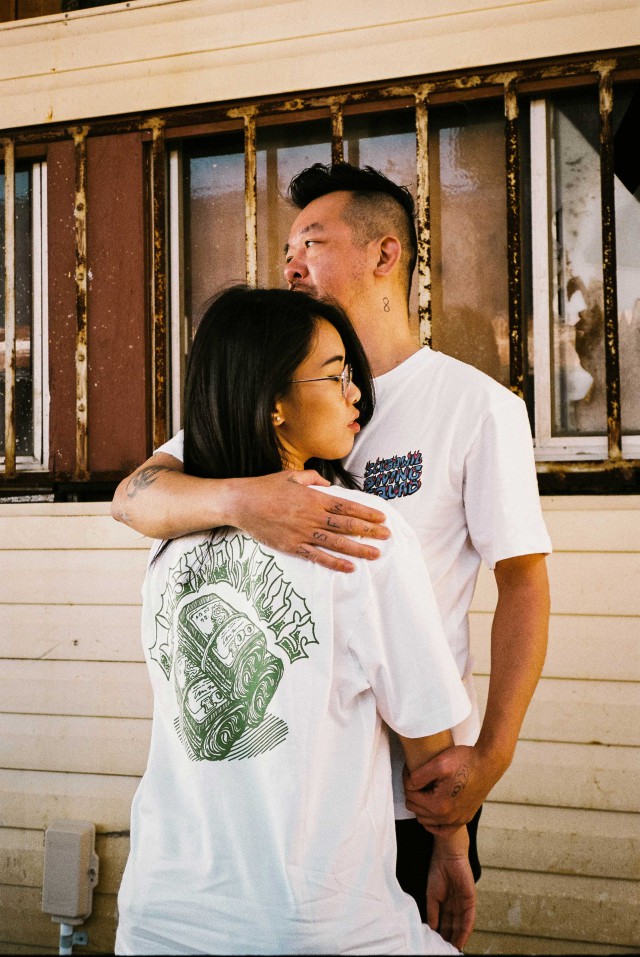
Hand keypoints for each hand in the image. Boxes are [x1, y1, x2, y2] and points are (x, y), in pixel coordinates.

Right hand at [233, 469, 389, 571]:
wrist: (241, 503)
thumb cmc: (265, 487)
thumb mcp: (290, 475)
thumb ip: (312, 478)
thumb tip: (328, 484)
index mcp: (313, 498)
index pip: (346, 506)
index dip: (366, 513)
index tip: (381, 518)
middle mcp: (311, 516)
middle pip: (346, 525)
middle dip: (368, 531)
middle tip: (387, 536)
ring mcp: (302, 533)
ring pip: (335, 543)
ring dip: (357, 549)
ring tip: (375, 554)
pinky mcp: (292, 546)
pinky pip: (317, 557)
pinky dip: (333, 563)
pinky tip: (348, 567)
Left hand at [404, 744, 503, 832]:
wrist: (488, 763)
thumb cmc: (465, 760)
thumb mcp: (438, 763)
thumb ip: (418, 776)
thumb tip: (408, 785)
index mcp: (439, 805)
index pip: (410, 795)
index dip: (407, 779)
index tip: (411, 769)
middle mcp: (448, 818)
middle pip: (415, 808)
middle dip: (413, 792)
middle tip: (419, 778)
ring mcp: (458, 820)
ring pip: (425, 819)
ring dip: (422, 805)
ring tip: (426, 788)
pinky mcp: (464, 818)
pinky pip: (442, 829)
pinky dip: (433, 822)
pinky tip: (432, 810)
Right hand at [426, 830, 475, 949]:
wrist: (447, 856)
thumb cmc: (438, 870)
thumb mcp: (431, 895)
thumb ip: (433, 912)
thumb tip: (432, 928)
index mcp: (444, 902)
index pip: (443, 923)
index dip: (441, 934)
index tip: (437, 945)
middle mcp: (454, 905)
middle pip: (453, 927)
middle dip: (449, 939)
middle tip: (445, 950)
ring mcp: (463, 903)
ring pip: (461, 926)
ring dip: (458, 938)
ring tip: (453, 950)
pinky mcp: (471, 900)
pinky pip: (469, 919)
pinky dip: (465, 931)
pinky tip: (461, 940)